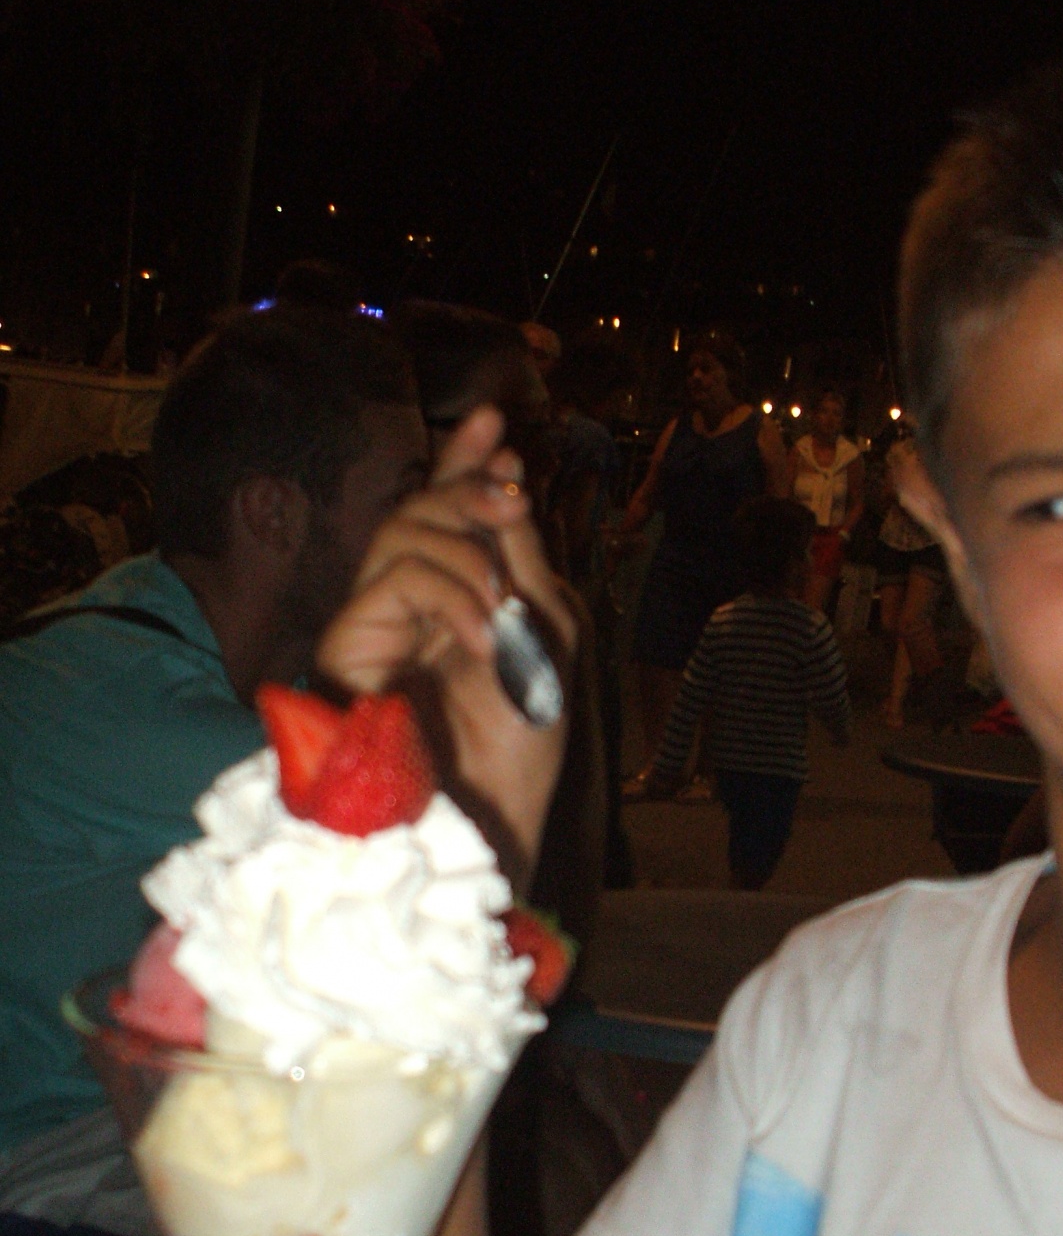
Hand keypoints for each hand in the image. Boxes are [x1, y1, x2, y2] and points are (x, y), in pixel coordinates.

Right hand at [316, 408, 577, 884]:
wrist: (486, 815)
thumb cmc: (517, 744)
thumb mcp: (539, 637)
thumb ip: (520, 563)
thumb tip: (507, 482)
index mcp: (455, 598)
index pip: (446, 514)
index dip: (462, 462)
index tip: (497, 420)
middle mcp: (407, 603)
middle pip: (419, 508)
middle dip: (468, 486)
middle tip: (514, 494)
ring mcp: (375, 621)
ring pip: (402, 529)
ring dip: (468, 549)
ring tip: (503, 606)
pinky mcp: (350, 643)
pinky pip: (397, 574)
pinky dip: (451, 589)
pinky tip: (484, 632)